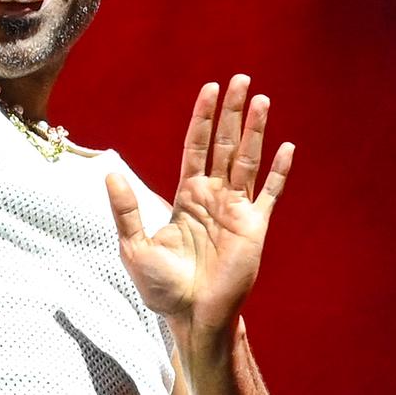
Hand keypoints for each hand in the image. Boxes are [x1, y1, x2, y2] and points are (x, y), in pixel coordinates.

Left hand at [107, 76, 295, 345]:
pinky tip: (287, 147)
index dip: (202, 118)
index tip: (209, 89)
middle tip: (240, 78)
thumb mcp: (134, 246)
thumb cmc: (162, 287)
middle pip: (225, 144)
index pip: (196, 147)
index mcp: (187, 197)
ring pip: (248, 160)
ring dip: (255, 130)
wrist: (191, 316)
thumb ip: (125, 209)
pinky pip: (270, 193)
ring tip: (262, 99)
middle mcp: (214, 197)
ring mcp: (237, 210)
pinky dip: (280, 171)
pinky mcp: (255, 227)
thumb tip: (108, 173)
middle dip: (231, 112)